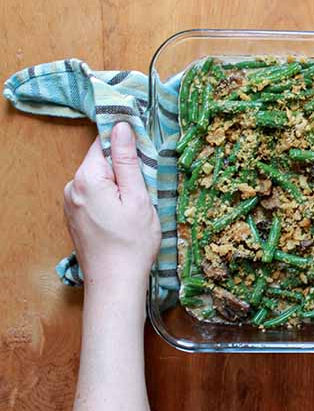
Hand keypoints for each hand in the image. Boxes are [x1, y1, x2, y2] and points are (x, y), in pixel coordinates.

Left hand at [63, 122, 160, 289]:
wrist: (115, 283)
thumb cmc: (132, 243)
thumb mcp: (138, 197)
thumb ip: (128, 160)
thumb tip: (121, 126)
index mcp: (87, 178)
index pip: (104, 142)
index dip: (126, 142)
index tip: (145, 152)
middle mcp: (72, 187)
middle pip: (101, 161)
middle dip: (124, 168)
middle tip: (145, 188)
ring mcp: (70, 203)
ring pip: (99, 179)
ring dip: (118, 185)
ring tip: (135, 207)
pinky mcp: (74, 216)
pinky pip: (94, 195)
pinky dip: (110, 199)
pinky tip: (123, 217)